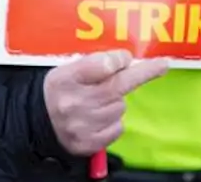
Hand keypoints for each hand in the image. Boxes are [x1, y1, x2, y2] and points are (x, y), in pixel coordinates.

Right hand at [43, 50, 168, 155]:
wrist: (38, 121)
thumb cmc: (60, 90)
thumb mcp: (67, 69)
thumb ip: (94, 63)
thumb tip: (126, 60)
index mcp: (65, 79)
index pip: (99, 66)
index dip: (117, 60)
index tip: (128, 57)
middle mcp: (73, 103)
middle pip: (117, 87)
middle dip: (142, 74)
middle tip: (162, 65)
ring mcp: (82, 125)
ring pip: (119, 107)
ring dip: (116, 101)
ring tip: (98, 101)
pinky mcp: (89, 143)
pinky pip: (118, 127)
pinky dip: (114, 121)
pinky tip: (99, 118)